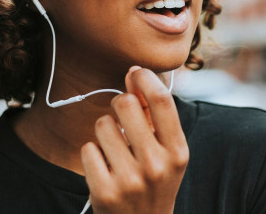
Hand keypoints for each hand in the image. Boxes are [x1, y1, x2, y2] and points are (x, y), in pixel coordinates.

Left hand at [81, 67, 188, 213]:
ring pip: (102, 125)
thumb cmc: (154, 180)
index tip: (135, 73)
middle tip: (122, 119)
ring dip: (104, 132)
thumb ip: (153, 113)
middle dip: (119, 105)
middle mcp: (157, 166)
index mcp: (178, 152)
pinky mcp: (104, 191)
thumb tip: (134, 73)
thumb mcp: (166, 151)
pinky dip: (92, 154)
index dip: (145, 78)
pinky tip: (104, 168)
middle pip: (125, 104)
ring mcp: (130, 180)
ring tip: (115, 150)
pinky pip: (88, 149)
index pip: (161, 101)